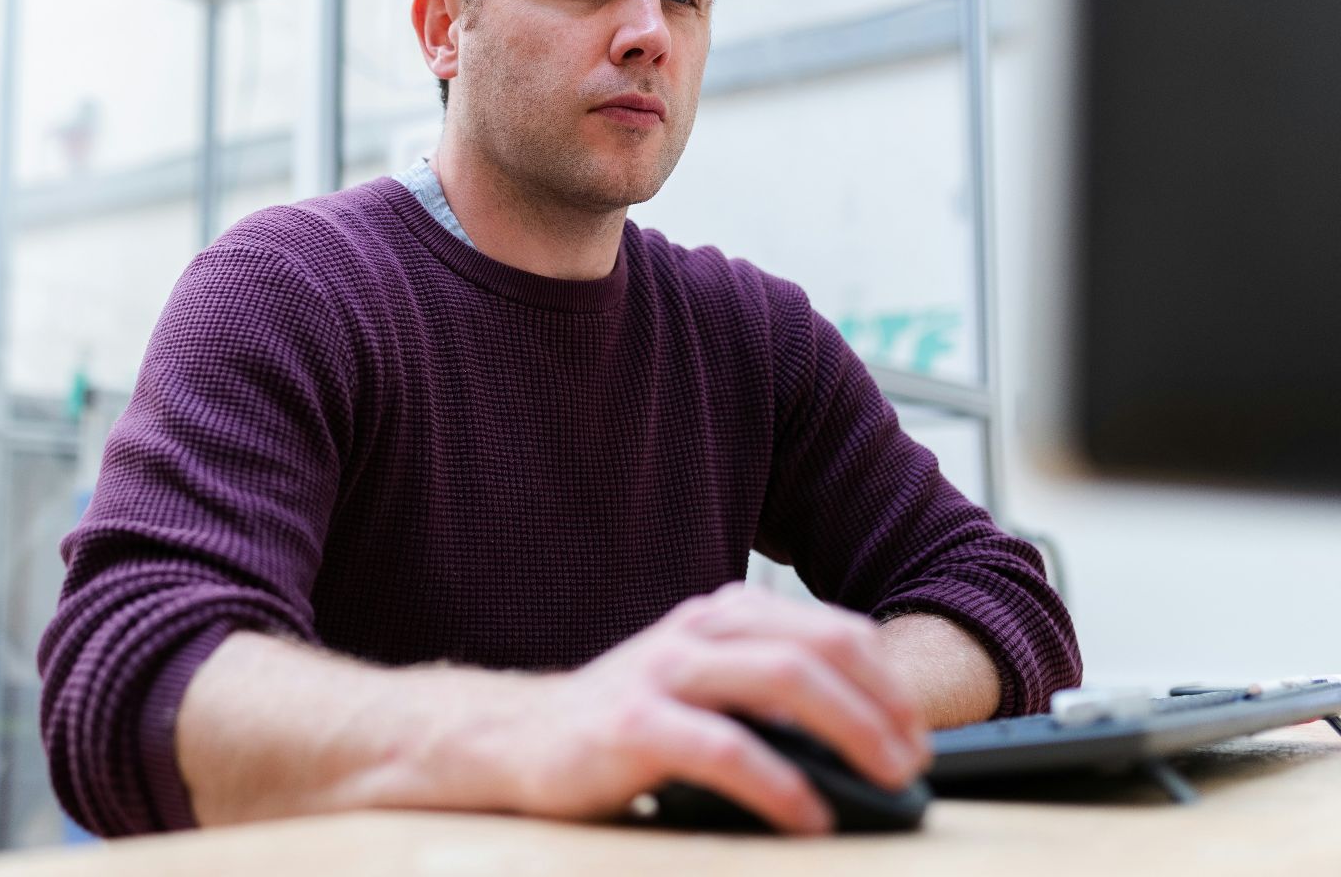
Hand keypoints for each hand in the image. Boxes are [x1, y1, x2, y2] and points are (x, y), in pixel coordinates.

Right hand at [498, 582, 930, 834]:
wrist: (514, 738)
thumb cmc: (623, 720)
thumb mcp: (698, 685)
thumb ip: (763, 689)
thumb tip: (866, 735)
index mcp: (719, 616)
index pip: (830, 629)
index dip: (887, 679)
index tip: (917, 732)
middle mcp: (694, 631)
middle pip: (816, 649)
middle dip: (881, 705)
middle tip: (913, 760)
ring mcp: (661, 674)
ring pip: (780, 680)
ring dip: (850, 730)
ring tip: (884, 779)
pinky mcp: (632, 726)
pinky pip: (724, 748)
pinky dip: (779, 784)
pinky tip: (808, 816)